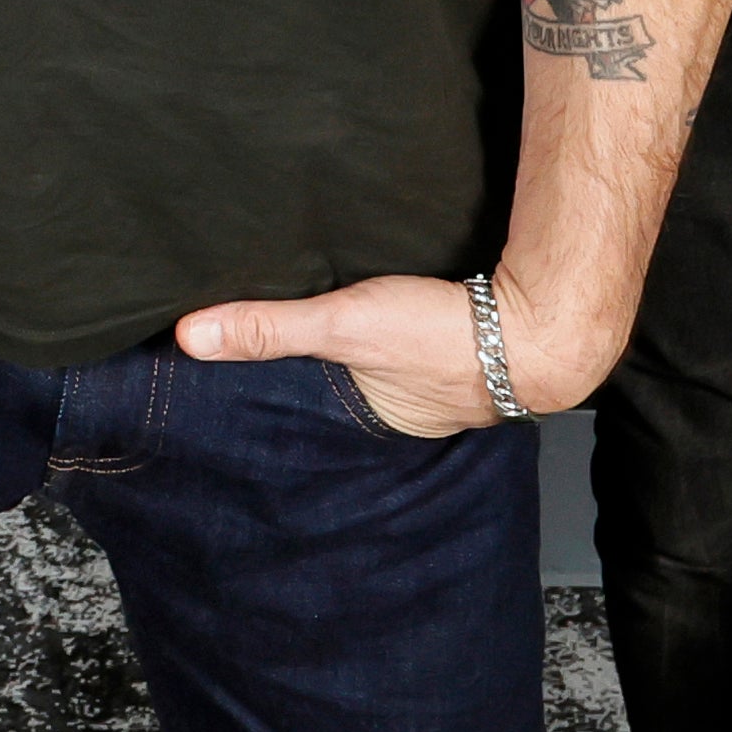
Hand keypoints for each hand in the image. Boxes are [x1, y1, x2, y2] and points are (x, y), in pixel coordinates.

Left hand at [175, 269, 604, 434]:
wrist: (544, 322)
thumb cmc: (444, 334)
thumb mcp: (343, 326)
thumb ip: (269, 327)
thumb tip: (188, 338)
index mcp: (375, 422)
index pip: (313, 413)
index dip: (286, 397)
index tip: (244, 389)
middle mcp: (409, 414)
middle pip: (349, 392)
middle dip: (323, 379)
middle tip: (280, 358)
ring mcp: (445, 385)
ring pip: (386, 371)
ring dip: (366, 355)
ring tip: (331, 336)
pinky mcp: (470, 348)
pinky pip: (423, 347)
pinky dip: (403, 334)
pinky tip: (395, 310)